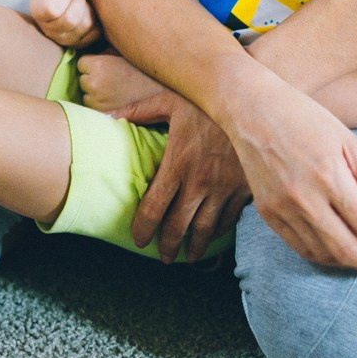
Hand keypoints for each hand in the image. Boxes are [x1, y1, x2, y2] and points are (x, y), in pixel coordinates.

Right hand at [29, 0, 99, 48]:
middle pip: (70, 19)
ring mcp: (66, 40)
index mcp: (38, 11)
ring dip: (89, 8)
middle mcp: (49, 31)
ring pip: (85, 25)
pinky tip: (90, 9)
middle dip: (79, 0)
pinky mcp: (83, 43)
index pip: (52, 9)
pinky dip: (97, 17)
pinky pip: (96, 31)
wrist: (67, 2)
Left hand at [75, 53, 167, 113]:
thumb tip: (93, 52)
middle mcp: (94, 83)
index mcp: (98, 64)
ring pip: (86, 96)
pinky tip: (116, 101)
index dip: (93, 64)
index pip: (82, 63)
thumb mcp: (125, 52)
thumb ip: (106, 51)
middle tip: (112, 79)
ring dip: (96, 94)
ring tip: (116, 91)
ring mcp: (97, 101)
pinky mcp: (103, 115)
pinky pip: (94, 109)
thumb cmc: (146, 70)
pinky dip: (101, 106)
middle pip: (83, 79)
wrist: (164, 93)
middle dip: (93, 78)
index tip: (106, 66)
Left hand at [111, 89, 251, 263]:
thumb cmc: (205, 100)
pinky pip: (230, 219)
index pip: (154, 207)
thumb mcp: (168, 101)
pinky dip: (219, 232)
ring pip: (206, 229)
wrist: (251, 100)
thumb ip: (136, 111)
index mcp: (177, 163)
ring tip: (187, 257)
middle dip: (168, 246)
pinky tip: (213, 236)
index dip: (143, 228)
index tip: (139, 240)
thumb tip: (105, 116)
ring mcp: (224, 187)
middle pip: (179, 225)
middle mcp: (200, 181)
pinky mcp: (246, 189)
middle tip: (163, 257)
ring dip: (195, 247)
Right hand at [219, 81, 356, 274]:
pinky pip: (301, 248)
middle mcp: (303, 197)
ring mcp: (282, 208)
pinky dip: (326, 257)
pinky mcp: (268, 213)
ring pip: (324, 254)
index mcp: (329, 175)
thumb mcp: (350, 142)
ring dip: (354, 264)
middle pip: (349, 248)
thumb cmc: (306, 118)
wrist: (251, 109)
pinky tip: (343, 253)